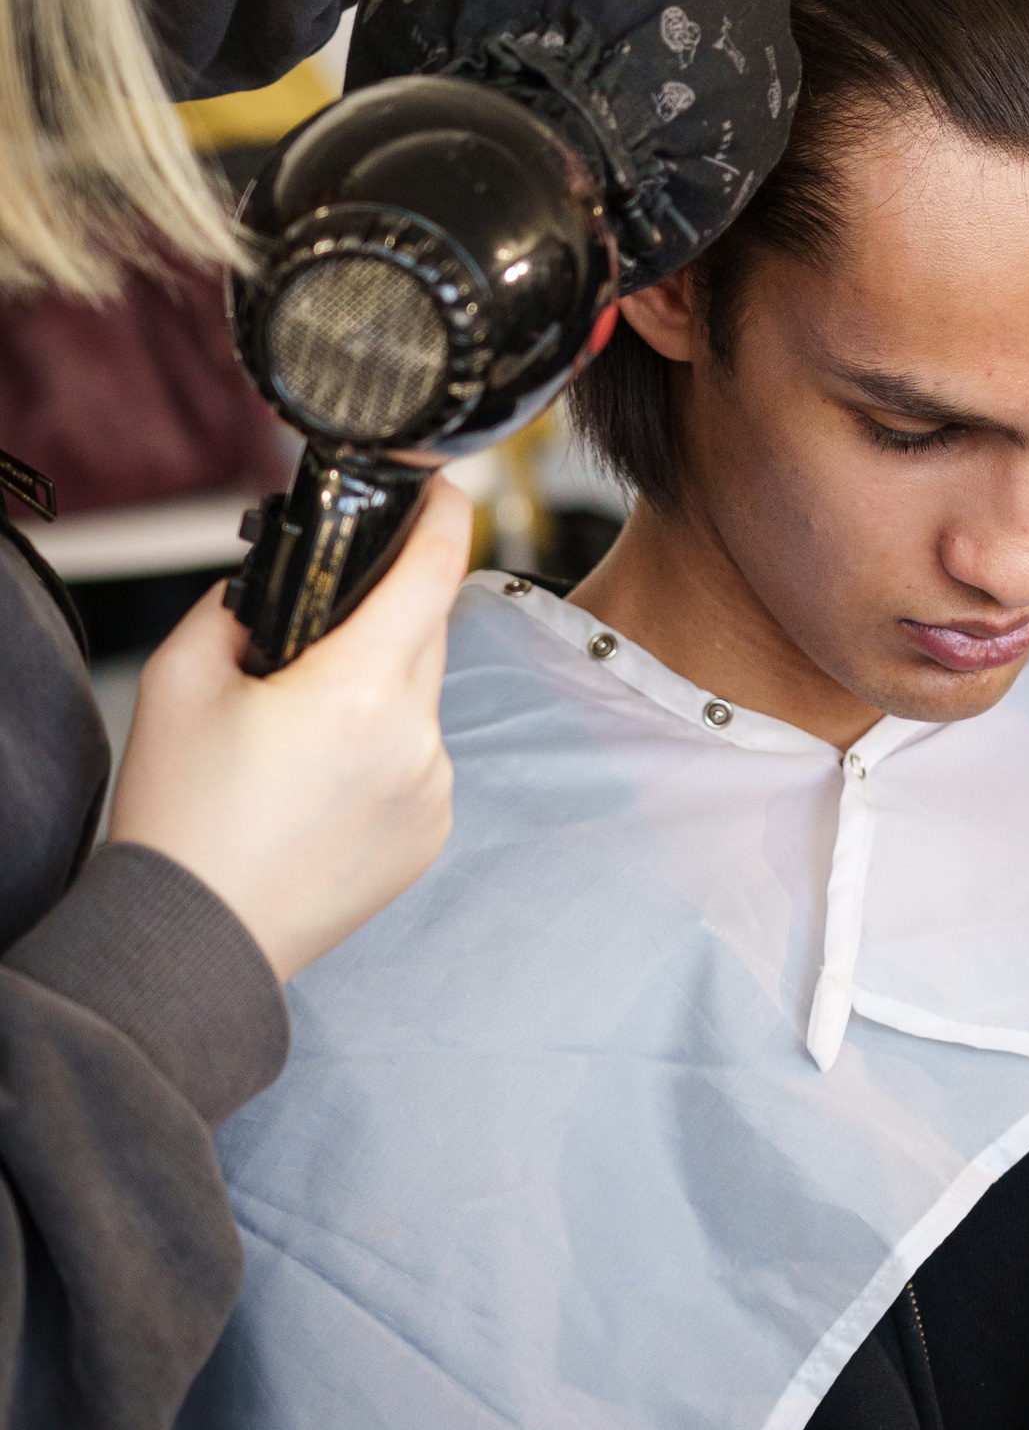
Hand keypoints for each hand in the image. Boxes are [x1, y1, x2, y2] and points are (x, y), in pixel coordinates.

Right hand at [108, 476, 471, 982]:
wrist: (195, 940)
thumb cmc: (184, 819)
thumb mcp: (180, 679)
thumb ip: (238, 605)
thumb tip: (279, 584)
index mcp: (360, 690)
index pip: (434, 572)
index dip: (446, 516)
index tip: (445, 489)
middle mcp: (416, 739)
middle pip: (428, 631)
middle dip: (384, 613)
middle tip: (319, 631)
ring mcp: (433, 790)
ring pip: (422, 698)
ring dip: (381, 688)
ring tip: (303, 730)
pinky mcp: (433, 832)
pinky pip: (422, 757)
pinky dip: (387, 747)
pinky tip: (324, 779)